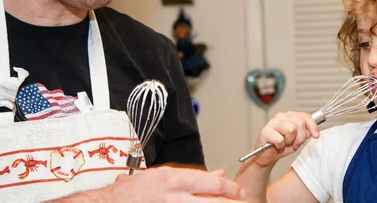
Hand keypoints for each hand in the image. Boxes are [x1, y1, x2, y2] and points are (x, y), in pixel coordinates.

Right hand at [50, 166, 245, 201]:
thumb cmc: (134, 191)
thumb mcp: (163, 176)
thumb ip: (191, 177)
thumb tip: (218, 176)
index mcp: (172, 180)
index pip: (210, 184)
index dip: (229, 189)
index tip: (240, 192)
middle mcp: (173, 196)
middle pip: (211, 201)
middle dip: (230, 202)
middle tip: (243, 202)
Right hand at [251, 111, 318, 167]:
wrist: (267, 156)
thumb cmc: (282, 146)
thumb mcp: (298, 139)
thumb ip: (305, 133)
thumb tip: (312, 130)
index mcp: (290, 116)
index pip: (305, 116)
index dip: (312, 126)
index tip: (316, 135)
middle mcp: (281, 116)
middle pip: (300, 122)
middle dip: (300, 137)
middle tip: (294, 143)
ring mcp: (272, 122)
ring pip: (291, 129)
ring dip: (290, 141)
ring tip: (285, 143)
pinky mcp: (265, 131)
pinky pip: (280, 139)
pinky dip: (280, 145)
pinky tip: (277, 145)